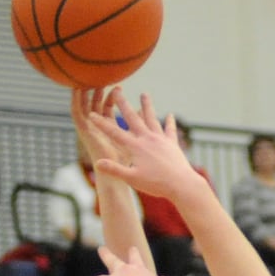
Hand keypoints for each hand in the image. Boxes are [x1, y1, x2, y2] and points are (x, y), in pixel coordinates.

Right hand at [84, 89, 199, 201]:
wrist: (182, 184)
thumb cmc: (155, 184)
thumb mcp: (132, 179)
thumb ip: (114, 169)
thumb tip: (97, 163)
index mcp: (135, 147)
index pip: (114, 133)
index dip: (101, 124)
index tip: (92, 115)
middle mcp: (147, 138)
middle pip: (132, 118)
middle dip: (122, 104)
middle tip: (116, 91)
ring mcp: (160, 139)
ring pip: (152, 118)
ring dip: (147, 105)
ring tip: (144, 93)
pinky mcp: (172, 144)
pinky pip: (170, 130)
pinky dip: (170, 122)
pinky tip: (170, 115)